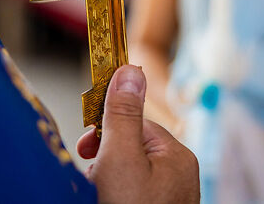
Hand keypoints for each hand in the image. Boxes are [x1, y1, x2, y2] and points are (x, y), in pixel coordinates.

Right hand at [76, 65, 199, 203]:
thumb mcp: (120, 157)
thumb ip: (123, 114)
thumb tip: (130, 71)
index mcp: (177, 156)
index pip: (135, 124)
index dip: (106, 131)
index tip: (84, 143)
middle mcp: (178, 176)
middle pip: (129, 150)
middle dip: (104, 160)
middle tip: (90, 177)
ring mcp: (169, 197)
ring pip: (127, 174)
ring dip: (107, 180)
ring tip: (98, 194)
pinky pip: (131, 192)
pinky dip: (115, 194)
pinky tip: (105, 200)